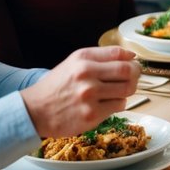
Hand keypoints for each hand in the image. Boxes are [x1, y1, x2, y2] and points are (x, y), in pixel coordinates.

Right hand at [19, 46, 140, 137]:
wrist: (34, 111)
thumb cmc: (57, 86)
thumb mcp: (73, 62)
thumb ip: (100, 57)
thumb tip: (131, 56)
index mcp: (83, 60)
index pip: (119, 53)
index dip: (131, 58)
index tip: (133, 63)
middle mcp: (86, 75)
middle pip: (128, 71)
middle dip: (135, 74)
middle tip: (132, 78)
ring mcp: (90, 96)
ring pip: (127, 90)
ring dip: (127, 91)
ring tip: (116, 92)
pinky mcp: (92, 115)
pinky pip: (119, 106)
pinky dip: (117, 104)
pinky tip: (105, 103)